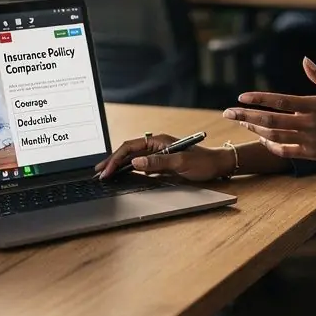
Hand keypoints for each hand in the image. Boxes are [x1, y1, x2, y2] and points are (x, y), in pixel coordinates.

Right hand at [96, 134, 234, 182]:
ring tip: (105, 173)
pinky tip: (121, 175)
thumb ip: (159, 162)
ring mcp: (157, 153)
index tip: (107, 171)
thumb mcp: (181, 163)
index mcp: (158, 140)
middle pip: (128, 151)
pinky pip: (140, 165)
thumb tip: (137, 163)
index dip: (116, 158)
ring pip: (132, 158)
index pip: (130, 147)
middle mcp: (155, 145)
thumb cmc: (202, 162)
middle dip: (112, 161)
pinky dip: (128, 169)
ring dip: (118, 165)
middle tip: (98, 172)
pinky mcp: (160, 162)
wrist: (216, 165)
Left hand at [223, 58, 315, 163]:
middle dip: (246, 116)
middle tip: (228, 112)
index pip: (280, 101)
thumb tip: (305, 60)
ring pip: (274, 136)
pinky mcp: (312, 154)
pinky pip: (285, 151)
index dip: (258, 99)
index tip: (241, 97)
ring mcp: (309, 141)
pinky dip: (271, 146)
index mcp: (315, 105)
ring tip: (241, 123)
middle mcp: (309, 124)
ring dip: (255, 129)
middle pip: (270, 120)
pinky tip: (262, 139)